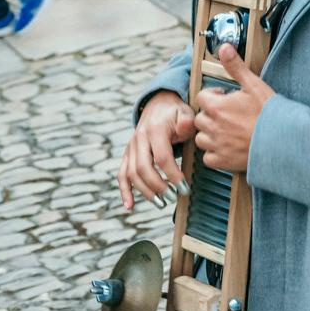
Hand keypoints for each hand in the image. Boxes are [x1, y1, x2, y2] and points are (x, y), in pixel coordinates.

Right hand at [120, 92, 193, 210]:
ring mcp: (131, 147)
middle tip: (173, 197)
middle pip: (143, 168)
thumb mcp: (185, 113)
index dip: (173, 175)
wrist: (158, 104)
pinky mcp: (127, 154)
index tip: (184, 188)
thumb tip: (186, 127)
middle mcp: (139, 139)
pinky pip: (122, 174)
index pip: (162, 157)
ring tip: (161, 203)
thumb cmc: (175, 113)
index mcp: (154, 130)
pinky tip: (130, 206)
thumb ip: (187, 121)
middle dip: (158, 186)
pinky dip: (124, 191)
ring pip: (132, 174)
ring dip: (145, 192)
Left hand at [194, 45, 271, 173]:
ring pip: (201, 138)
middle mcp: (213, 126)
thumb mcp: (254, 85)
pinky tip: (227, 147)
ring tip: (226, 131)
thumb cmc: (271, 114)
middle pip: (200, 118)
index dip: (213, 96)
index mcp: (217, 107)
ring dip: (210, 134)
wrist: (284, 141)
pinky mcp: (223, 161)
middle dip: (211, 115)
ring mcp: (217, 145)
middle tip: (227, 115)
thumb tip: (224, 48)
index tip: (225, 98)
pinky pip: (208, 158)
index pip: (201, 97)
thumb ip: (235, 67)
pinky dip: (214, 154)